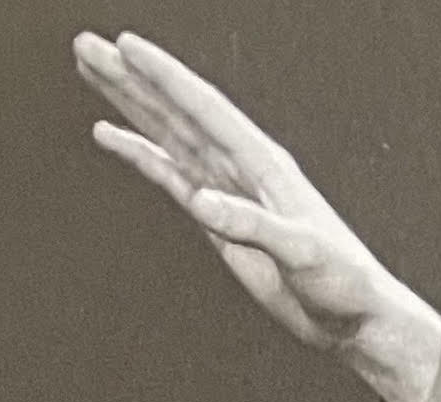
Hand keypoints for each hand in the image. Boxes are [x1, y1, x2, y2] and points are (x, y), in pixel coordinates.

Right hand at [74, 32, 440, 401]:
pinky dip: (139, 154)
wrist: (354, 317)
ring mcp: (226, 191)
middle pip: (177, 111)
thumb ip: (255, 227)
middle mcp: (241, 167)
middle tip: (86, 46)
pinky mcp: (218, 220)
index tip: (127, 47)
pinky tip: (110, 136)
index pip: (207, 109)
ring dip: (129, 103)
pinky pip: (170, 177)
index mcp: (264, 164)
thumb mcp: (303, 254)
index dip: (166, 78)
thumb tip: (202, 203)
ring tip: (90, 69)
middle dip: (131, 78)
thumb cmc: (344, 282)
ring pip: (168, 134)